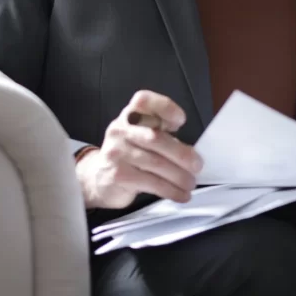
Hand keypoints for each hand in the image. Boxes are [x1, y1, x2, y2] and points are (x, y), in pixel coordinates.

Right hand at [76, 90, 203, 209]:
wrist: (97, 177)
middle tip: (197, 166)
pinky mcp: (117, 175)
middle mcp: (120, 130)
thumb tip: (192, 154)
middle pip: (155, 137)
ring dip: (179, 176)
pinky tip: (180, 195)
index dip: (164, 107)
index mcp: (130, 115)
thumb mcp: (141, 136)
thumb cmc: (129, 154)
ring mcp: (116, 152)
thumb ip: (162, 135)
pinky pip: (150, 182)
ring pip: (155, 163)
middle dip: (181, 153)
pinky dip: (170, 190)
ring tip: (191, 184)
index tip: (181, 121)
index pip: (143, 100)